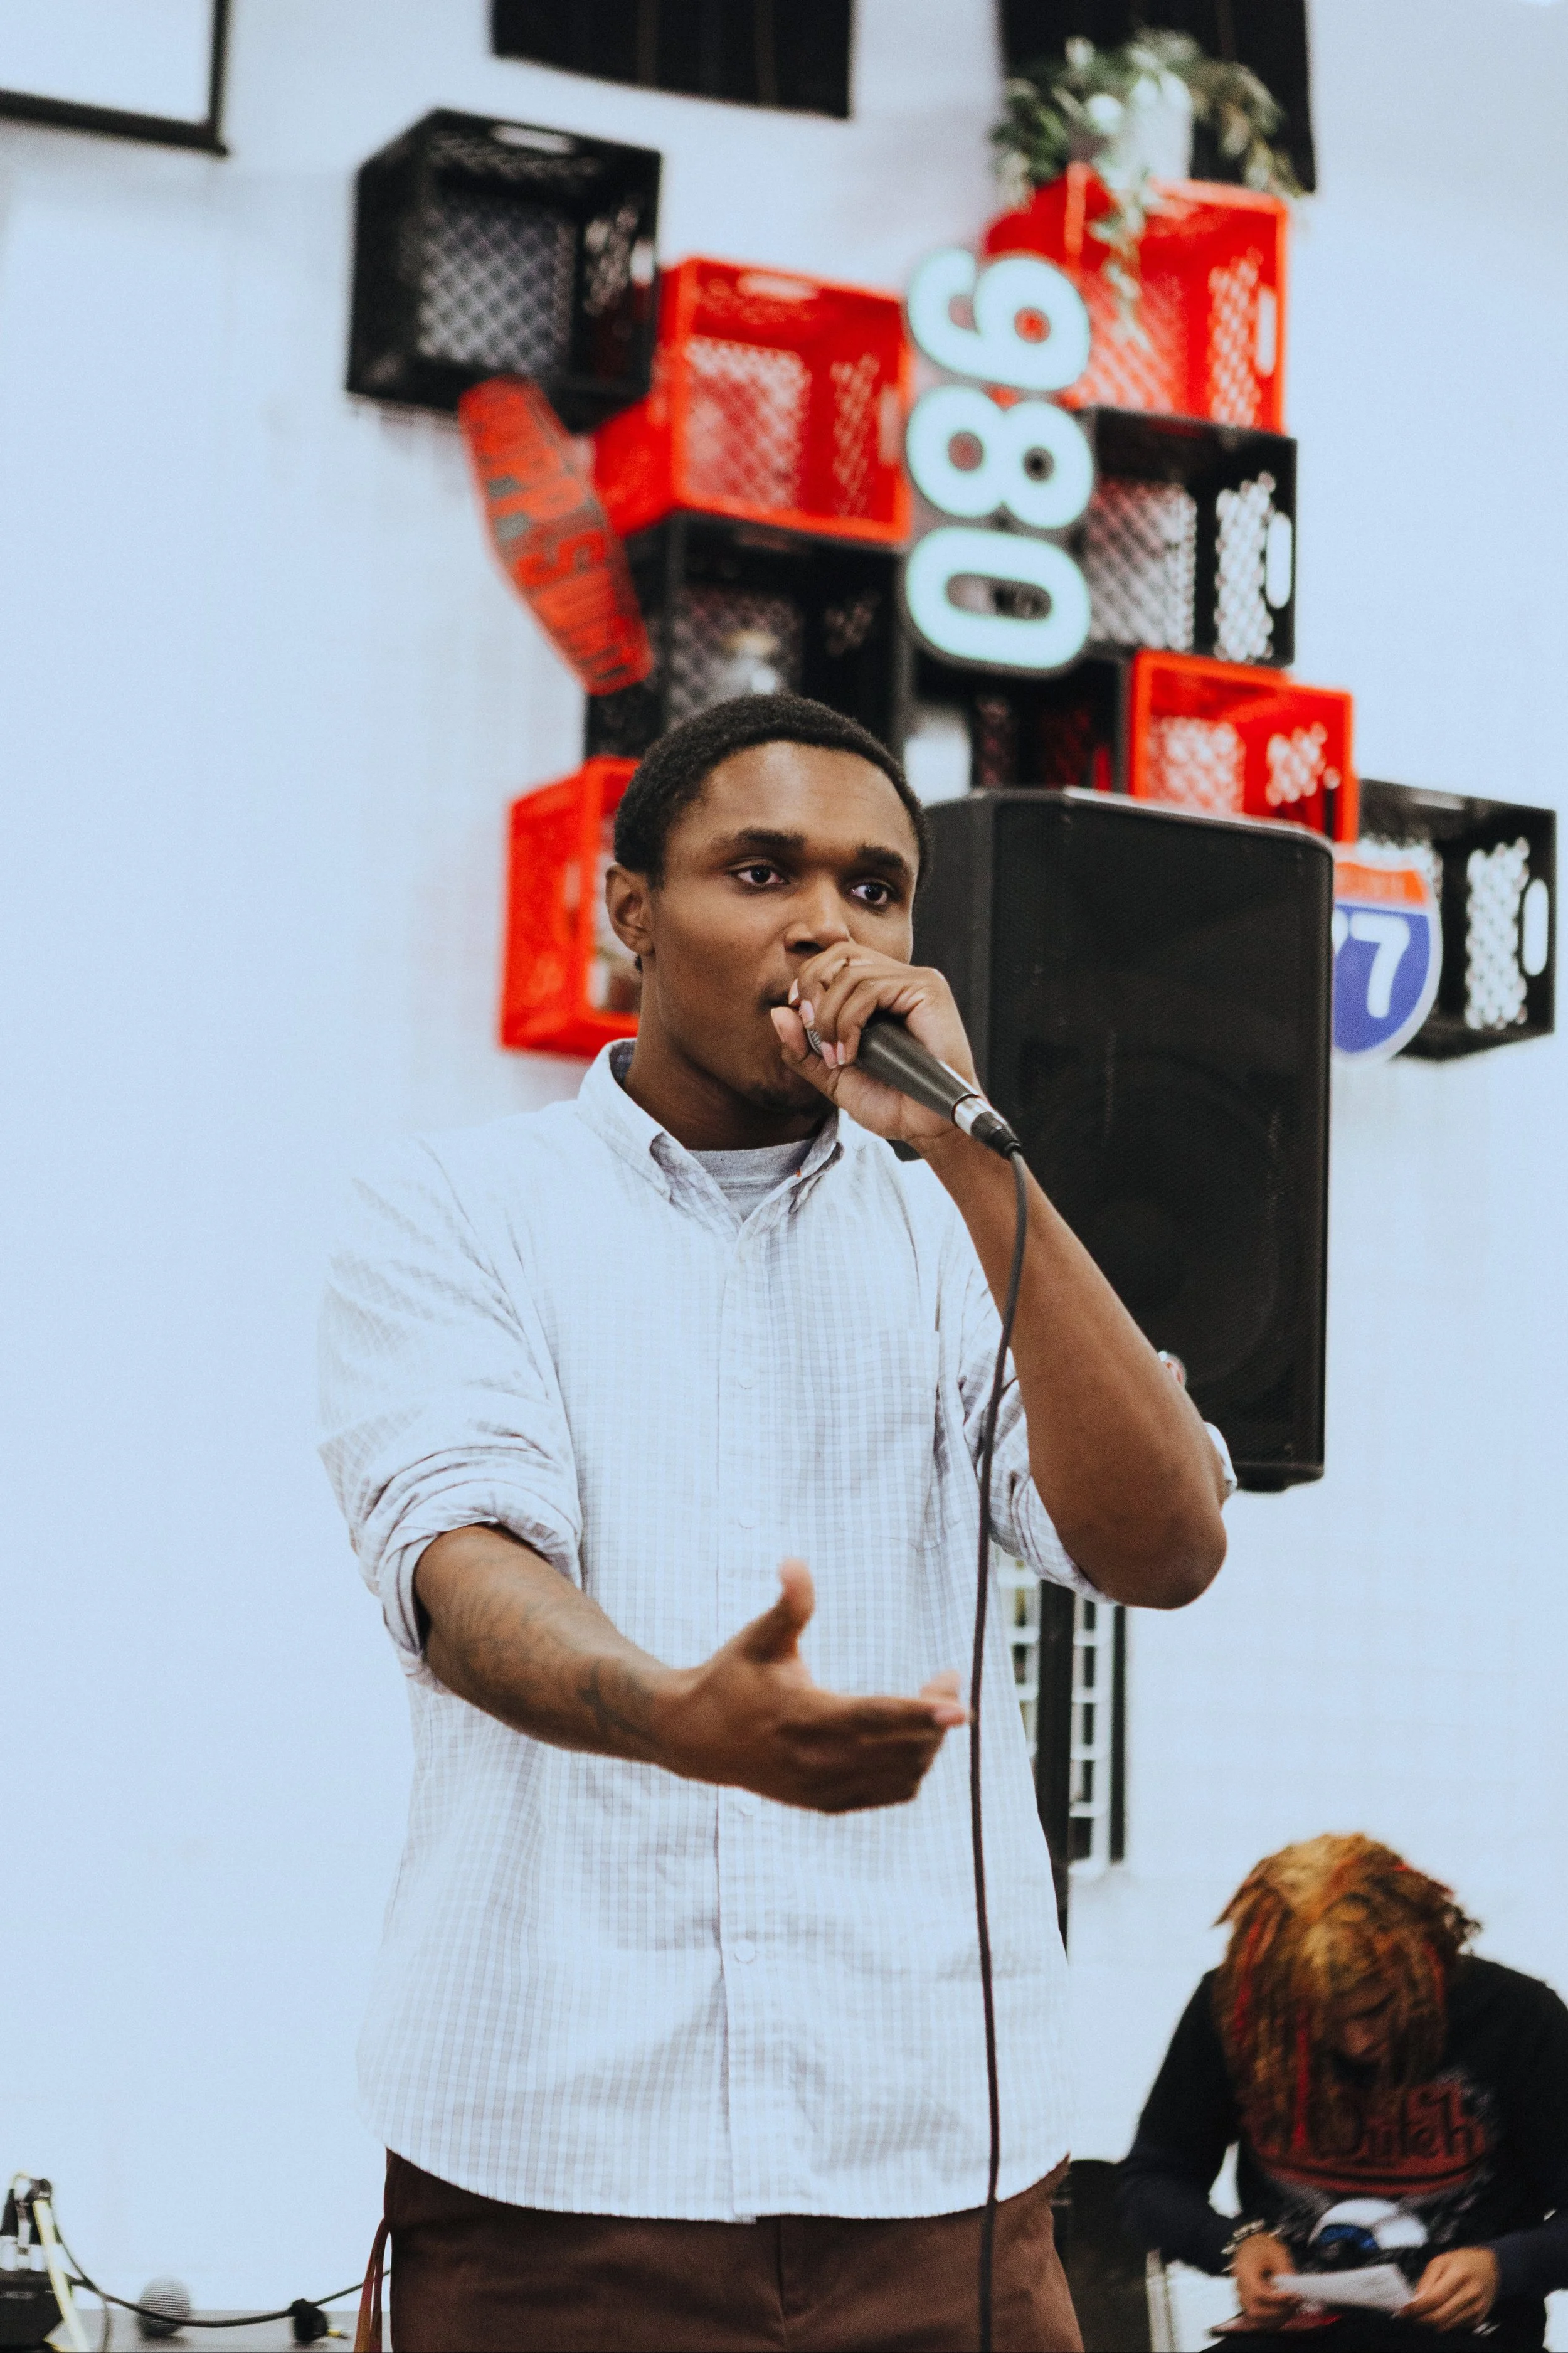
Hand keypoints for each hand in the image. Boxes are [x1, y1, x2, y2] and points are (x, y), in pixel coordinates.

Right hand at [655, 1560, 966, 1812]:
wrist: (695, 1737)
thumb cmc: (732, 1677)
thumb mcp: (758, 1638)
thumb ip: (788, 1606)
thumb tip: (795, 1562)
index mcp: (803, 1717)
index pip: (873, 1718)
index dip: (919, 1713)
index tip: (960, 1704)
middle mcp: (815, 1761)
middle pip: (900, 1749)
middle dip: (935, 1717)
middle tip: (944, 1680)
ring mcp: (822, 1789)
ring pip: (902, 1776)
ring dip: (927, 1744)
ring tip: (928, 1708)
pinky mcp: (825, 1804)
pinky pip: (889, 1794)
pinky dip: (911, 1769)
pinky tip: (911, 1740)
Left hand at [769, 947, 980, 1148]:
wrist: (928, 1126)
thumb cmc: (892, 1102)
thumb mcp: (834, 1076)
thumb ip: (803, 1048)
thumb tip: (778, 1013)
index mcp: (879, 991)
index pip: (834, 960)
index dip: (808, 982)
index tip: (801, 1021)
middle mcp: (897, 978)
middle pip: (839, 954)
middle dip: (813, 991)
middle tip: (813, 1033)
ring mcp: (914, 980)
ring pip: (850, 974)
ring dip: (830, 1018)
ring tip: (836, 1056)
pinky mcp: (927, 988)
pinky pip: (871, 988)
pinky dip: (849, 1022)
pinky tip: (851, 1053)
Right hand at [1230, 2234, 1300, 2330]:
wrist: (1251, 2246)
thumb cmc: (1263, 2247)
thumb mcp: (1276, 2252)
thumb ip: (1284, 2269)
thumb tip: (1292, 2287)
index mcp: (1244, 2271)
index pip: (1259, 2293)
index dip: (1277, 2298)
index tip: (1293, 2294)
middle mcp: (1239, 2287)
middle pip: (1255, 2310)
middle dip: (1278, 2311)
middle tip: (1295, 2302)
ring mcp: (1241, 2297)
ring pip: (1256, 2319)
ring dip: (1277, 2318)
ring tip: (1292, 2307)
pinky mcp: (1247, 2303)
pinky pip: (1258, 2319)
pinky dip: (1272, 2320)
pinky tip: (1285, 2312)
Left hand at [1404, 2248, 1497, 2332]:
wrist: (1489, 2268)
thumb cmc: (1463, 2262)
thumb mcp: (1441, 2261)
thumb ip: (1426, 2280)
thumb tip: (1415, 2300)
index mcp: (1459, 2275)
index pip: (1434, 2299)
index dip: (1416, 2308)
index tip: (1404, 2311)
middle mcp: (1470, 2294)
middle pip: (1440, 2316)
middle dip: (1420, 2319)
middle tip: (1409, 2317)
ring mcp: (1476, 2309)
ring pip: (1447, 2325)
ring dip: (1430, 2324)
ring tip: (1420, 2316)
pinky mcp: (1478, 2319)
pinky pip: (1456, 2327)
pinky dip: (1443, 2324)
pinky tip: (1438, 2315)